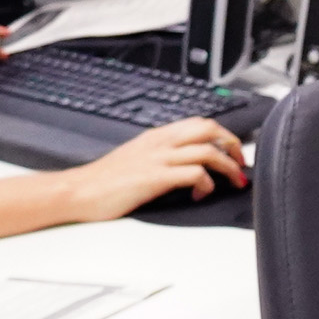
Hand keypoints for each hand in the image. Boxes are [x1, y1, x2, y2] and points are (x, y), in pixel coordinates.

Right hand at [57, 116, 248, 218]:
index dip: (222, 135)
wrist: (78, 191)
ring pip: (207, 149)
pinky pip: (194, 173)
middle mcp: (160, 142)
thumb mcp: (136, 159)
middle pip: (208, 128)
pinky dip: (206, 184)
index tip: (232, 152)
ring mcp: (158, 159)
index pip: (199, 123)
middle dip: (232, 144)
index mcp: (156, 136)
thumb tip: (183, 165)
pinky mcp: (155, 178)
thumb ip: (159, 156)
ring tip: (233, 181)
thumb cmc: (104, 180)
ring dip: (228, 166)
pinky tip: (201, 194)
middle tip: (240, 164)